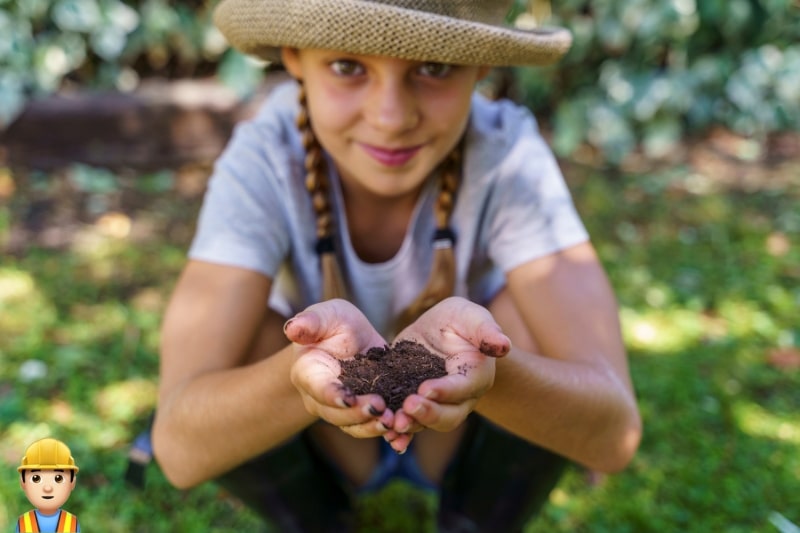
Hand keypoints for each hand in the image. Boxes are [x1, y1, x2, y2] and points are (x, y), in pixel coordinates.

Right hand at [285, 299, 393, 437]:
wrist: (350, 340)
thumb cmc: (333, 324)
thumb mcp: (327, 315)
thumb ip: (311, 321)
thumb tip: (292, 328)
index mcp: (309, 373)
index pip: (318, 387)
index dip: (331, 395)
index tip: (348, 398)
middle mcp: (321, 397)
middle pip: (336, 414)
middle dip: (357, 414)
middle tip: (380, 407)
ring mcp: (341, 410)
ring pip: (353, 426)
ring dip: (373, 427)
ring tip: (393, 421)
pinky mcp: (362, 414)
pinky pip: (371, 428)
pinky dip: (386, 434)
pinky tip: (402, 433)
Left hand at [385, 297, 510, 452]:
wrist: (439, 331)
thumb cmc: (460, 321)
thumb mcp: (470, 316)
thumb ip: (486, 330)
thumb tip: (504, 345)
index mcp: (476, 375)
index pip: (463, 387)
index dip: (446, 391)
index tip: (425, 388)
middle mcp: (461, 397)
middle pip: (449, 416)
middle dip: (429, 414)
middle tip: (408, 407)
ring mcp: (440, 405)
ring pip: (429, 424)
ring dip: (412, 426)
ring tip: (394, 423)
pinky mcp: (419, 406)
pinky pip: (412, 424)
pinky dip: (401, 433)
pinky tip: (389, 437)